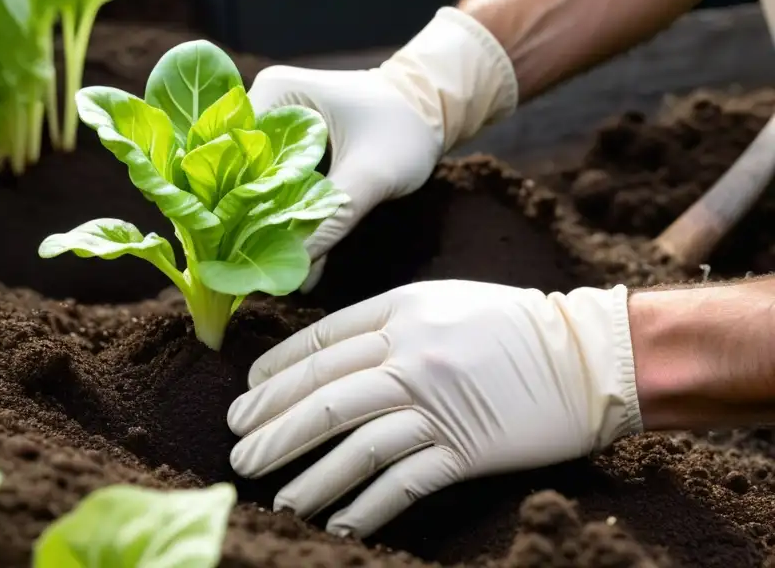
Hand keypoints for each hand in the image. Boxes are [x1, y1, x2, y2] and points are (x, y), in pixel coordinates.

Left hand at [227, 280, 641, 537]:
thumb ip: (384, 321)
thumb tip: (327, 355)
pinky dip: (363, 507)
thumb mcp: (441, 300)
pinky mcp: (465, 449)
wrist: (588, 356)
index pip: (319, 345)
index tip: (245, 396)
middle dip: (272, 428)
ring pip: (352, 446)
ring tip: (277, 497)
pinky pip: (400, 483)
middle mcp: (411, 356)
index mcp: (401, 312)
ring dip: (309, 477)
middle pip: (323, 397)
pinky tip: (337, 524)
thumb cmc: (512, 324)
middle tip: (237, 452)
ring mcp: (437, 405)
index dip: (275, 373)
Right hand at [248, 8, 516, 288]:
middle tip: (249, 269)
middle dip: (246, 220)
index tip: (236, 249)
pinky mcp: (290, 147)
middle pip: (237, 173)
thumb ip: (332, 218)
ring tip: (270, 271)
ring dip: (265, 224)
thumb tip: (294, 272)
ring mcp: (275, 125)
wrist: (433, 107)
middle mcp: (263, 104)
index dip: (231, 202)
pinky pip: (275, 186)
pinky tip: (293, 260)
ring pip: (255, 184)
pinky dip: (284, 218)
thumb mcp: (371, 174)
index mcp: (273, 93)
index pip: (230, 154)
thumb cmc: (406, 127)